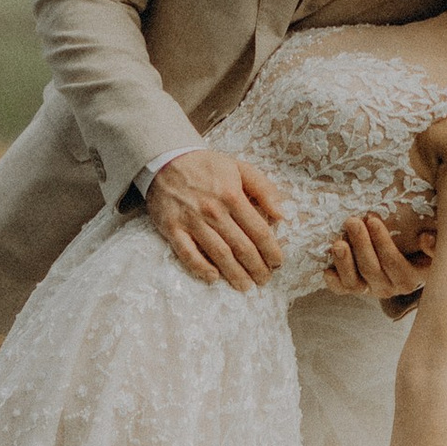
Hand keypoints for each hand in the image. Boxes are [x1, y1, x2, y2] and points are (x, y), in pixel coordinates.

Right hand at [146, 146, 284, 288]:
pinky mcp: (172, 228)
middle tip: (264, 280)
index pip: (258, 231)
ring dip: (234, 273)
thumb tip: (280, 215)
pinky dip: (200, 268)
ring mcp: (192, 221)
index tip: (277, 263)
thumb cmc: (206, 166)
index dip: (271, 250)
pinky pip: (187, 254)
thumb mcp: (239, 167)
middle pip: (241, 247)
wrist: (165, 159)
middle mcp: (214, 211)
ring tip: (245, 286)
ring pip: (218, 254)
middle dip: (256, 267)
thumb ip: (263, 189)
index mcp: (232, 196)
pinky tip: (213, 277)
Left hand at [325, 210, 435, 309]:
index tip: (373, 220)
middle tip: (352, 221)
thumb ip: (435, 245)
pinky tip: (326, 270)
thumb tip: (425, 238)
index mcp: (410, 278)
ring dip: (344, 262)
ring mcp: (371, 289)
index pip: (394, 263)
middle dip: (361, 244)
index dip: (383, 243)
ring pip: (355, 282)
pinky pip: (342, 289)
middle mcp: (390, 288)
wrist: (410, 262)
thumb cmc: (421, 249)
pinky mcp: (356, 288)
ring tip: (337, 243)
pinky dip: (334, 282)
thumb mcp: (434, 248)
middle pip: (371, 269)